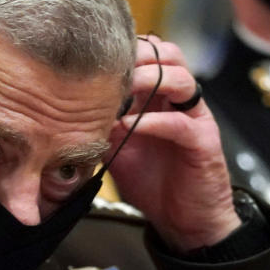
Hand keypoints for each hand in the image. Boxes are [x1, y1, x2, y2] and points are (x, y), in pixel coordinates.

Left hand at [108, 35, 239, 252]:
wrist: (184, 221)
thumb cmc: (152, 182)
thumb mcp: (116, 148)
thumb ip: (100, 125)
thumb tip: (65, 112)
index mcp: (159, 97)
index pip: (148, 54)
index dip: (124, 49)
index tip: (94, 56)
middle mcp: (178, 101)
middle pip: (168, 54)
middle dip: (138, 55)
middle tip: (109, 69)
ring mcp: (194, 118)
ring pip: (181, 78)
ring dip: (149, 79)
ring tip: (121, 93)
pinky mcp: (204, 142)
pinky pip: (180, 122)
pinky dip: (153, 121)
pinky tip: (131, 126)